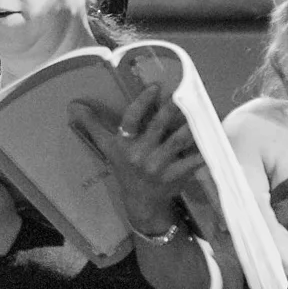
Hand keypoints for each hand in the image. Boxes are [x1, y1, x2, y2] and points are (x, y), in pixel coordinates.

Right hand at [71, 83, 208, 236]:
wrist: (141, 201)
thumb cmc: (124, 168)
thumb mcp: (107, 147)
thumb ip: (92, 125)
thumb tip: (73, 106)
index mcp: (124, 145)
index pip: (131, 120)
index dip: (143, 102)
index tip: (155, 87)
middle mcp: (141, 154)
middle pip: (158, 126)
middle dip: (171, 108)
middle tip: (182, 92)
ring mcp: (160, 165)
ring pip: (179, 140)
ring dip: (191, 124)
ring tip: (200, 109)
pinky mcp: (177, 174)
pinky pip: (194, 159)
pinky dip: (205, 148)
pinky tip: (214, 135)